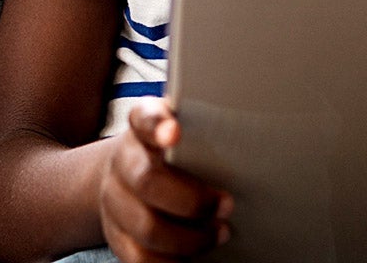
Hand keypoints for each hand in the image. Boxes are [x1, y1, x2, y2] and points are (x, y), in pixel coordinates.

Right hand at [100, 99, 232, 261]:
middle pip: (147, 180)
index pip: (144, 118)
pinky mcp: (117, 236)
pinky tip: (193, 258)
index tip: (175, 133)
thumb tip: (251, 130)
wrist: (124, 176)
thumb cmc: (171, 153)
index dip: (156, 125)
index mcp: (143, 128)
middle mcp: (123, 162)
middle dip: (193, 200)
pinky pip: (140, 258)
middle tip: (228, 205)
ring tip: (221, 233)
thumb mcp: (185, 131)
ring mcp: (115, 201)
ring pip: (147, 227)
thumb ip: (204, 127)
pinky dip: (172, 262)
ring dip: (190, 238)